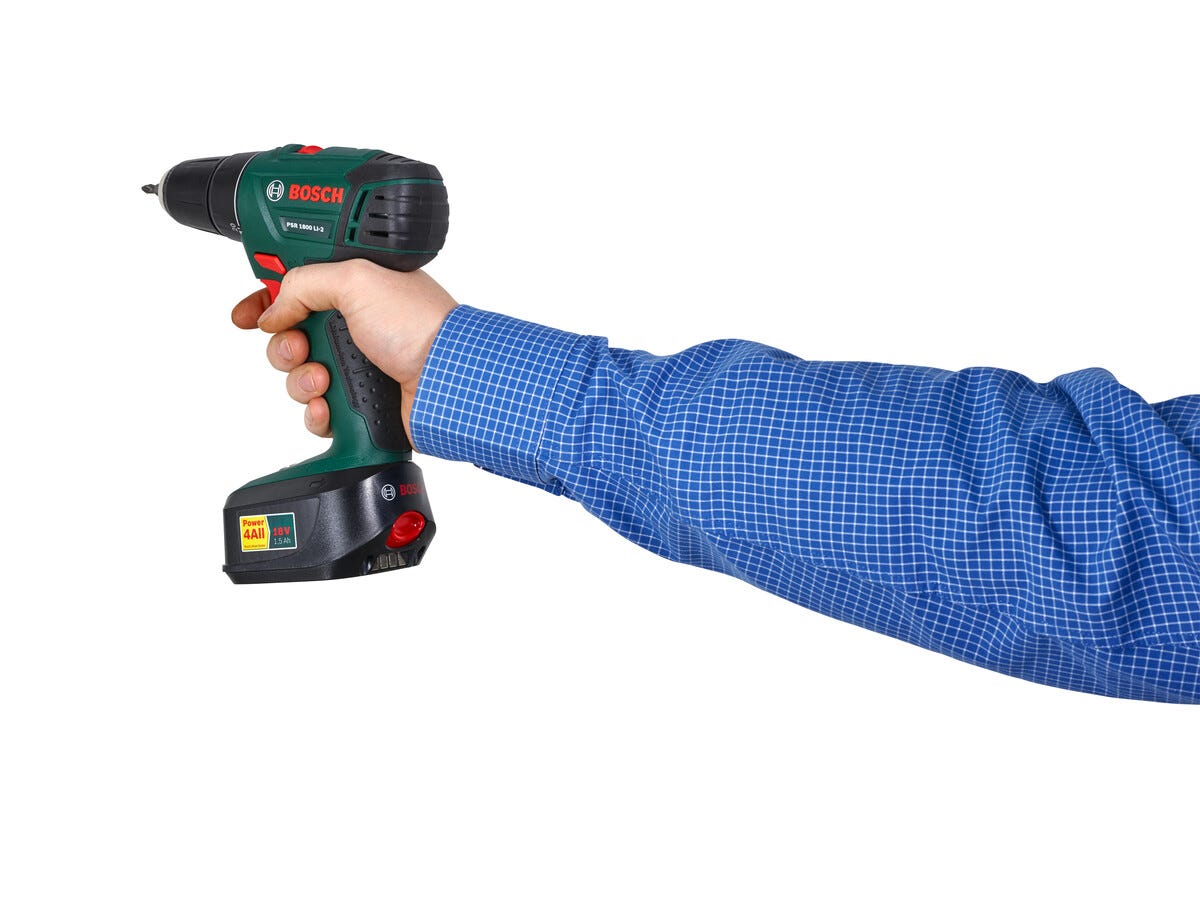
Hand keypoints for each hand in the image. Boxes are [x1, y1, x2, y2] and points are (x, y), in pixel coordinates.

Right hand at [230, 259, 457, 446]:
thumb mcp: (356, 279)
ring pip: (298, 378)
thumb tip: (273, 308)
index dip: (265, 301)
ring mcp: (356, 368)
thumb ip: (304, 283)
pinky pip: (317, 415)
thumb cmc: (417, 326)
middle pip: (288, 337)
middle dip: (283, 346)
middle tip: (299, 347)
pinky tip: (331, 407)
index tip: (246, 316)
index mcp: (354, 291)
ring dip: (302, 380)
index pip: (295, 290)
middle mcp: (353, 328)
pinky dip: (318, 413)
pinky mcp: (360, 406)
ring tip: (325, 379)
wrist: (447, 381)